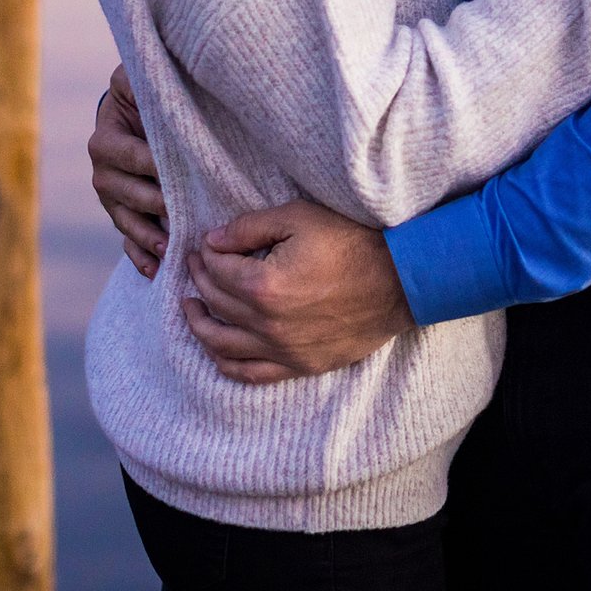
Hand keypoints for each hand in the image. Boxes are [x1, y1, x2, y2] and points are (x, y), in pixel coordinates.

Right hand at [90, 65, 166, 277]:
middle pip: (127, 193)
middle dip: (155, 204)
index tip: (180, 174)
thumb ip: (136, 79)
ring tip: (169, 248)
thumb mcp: (138, 81)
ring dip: (147, 236)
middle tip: (182, 214)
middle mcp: (102, 172)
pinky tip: (155, 270)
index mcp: (105, 140)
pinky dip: (139, 256)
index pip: (131, 156)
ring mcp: (112, 198)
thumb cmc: (147, 95)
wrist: (142, 113)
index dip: (154, 165)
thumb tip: (143, 80)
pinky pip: (126, 241)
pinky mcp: (123, 215)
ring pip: (126, 220)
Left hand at [181, 200, 414, 384]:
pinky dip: (225, 362)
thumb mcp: (299, 218)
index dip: (206, 254)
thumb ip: (250, 227)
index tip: (203, 245)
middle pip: (216, 302)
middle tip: (196, 264)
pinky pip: (249, 373)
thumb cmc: (351, 244)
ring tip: (190, 307)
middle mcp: (267, 324)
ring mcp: (282, 351)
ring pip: (222, 344)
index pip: (217, 270)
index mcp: (264, 286)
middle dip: (200, 280)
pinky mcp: (299, 365)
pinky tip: (217, 347)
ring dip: (199, 324)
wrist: (399, 281)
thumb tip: (213, 241)